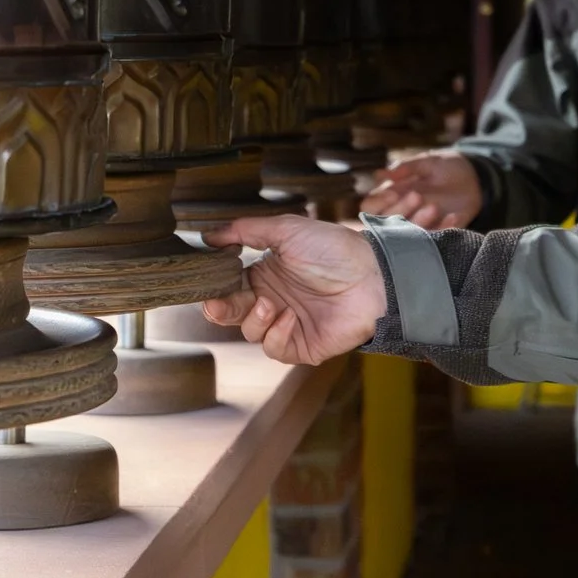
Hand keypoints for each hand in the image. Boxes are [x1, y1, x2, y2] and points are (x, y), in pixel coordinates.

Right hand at [200, 215, 387, 364]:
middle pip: (232, 312)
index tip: (205, 282)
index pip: (229, 286)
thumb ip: (246, 230)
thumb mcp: (287, 229)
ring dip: (253, 319)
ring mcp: (287, 324)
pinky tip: (290, 317)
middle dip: (219, 309)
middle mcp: (273, 300)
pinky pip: (274, 348)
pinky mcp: (302, 345)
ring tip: (269, 304)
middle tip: (216, 304)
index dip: (215, 287)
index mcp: (266, 274)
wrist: (372, 276)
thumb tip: (208, 234)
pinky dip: (276, 334)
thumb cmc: (334, 249)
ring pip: (250, 332)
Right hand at [358, 150, 481, 230]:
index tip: (393, 192)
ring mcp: (419, 227)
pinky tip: (454, 217)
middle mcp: (402, 215)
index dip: (378, 202)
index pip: (371, 206)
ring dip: (419, 223)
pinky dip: (444, 230)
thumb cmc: (445, 167)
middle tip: (417, 196)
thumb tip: (380, 174)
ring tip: (434, 207)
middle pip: (386, 223)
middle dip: (400, 210)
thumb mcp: (428, 162)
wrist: (475, 178)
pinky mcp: (439, 235)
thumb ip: (406, 168)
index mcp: (392, 195)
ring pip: (408, 236)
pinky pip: (436, 239)